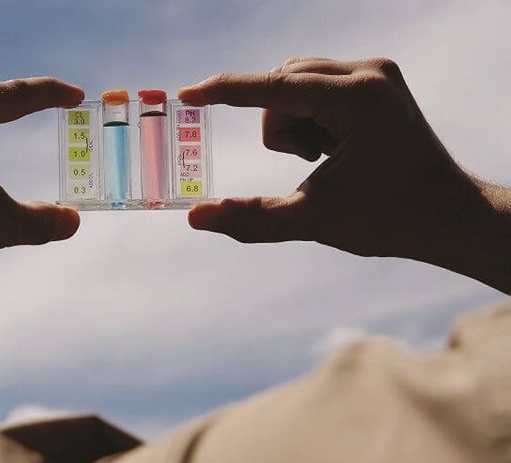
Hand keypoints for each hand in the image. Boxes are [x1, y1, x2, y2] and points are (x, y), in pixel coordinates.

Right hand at [179, 57, 510, 292]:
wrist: (446, 214)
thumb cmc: (388, 218)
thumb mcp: (313, 220)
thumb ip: (251, 218)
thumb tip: (195, 218)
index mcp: (358, 101)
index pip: (275, 88)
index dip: (226, 92)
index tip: (186, 95)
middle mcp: (369, 74)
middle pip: (281, 85)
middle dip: (278, 129)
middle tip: (309, 163)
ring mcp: (374, 72)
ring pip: (292, 84)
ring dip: (291, 125)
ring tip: (325, 158)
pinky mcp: (374, 79)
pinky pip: (311, 85)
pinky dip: (307, 119)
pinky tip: (336, 147)